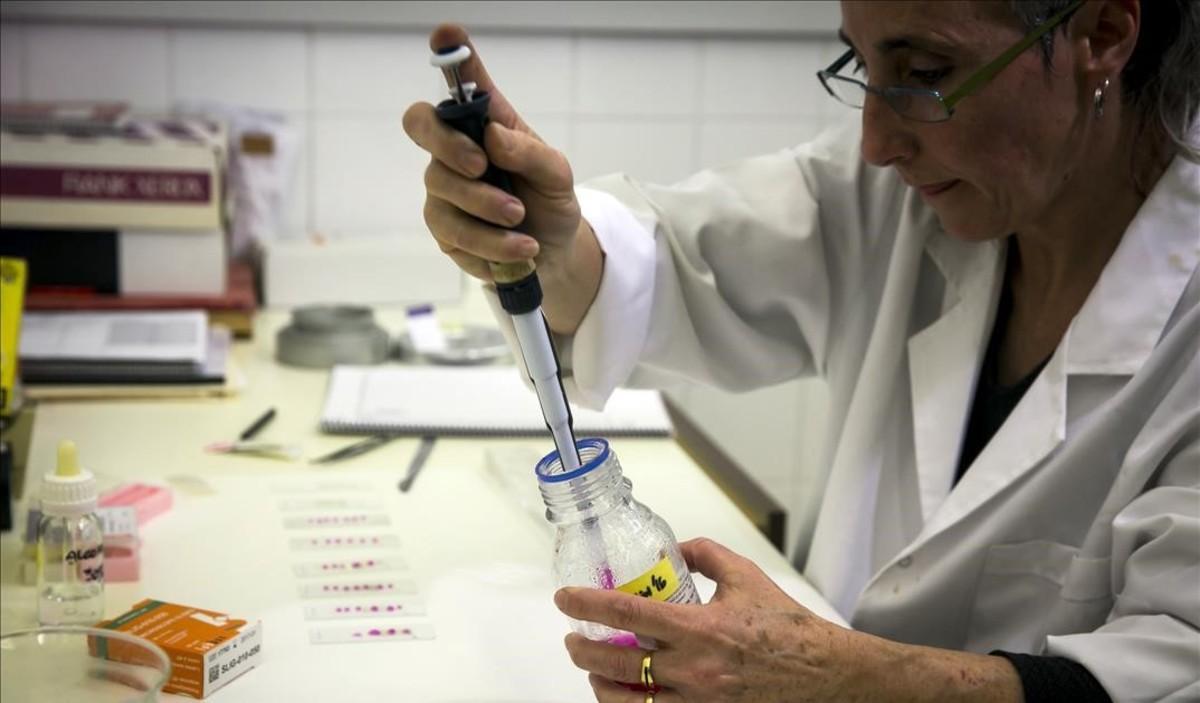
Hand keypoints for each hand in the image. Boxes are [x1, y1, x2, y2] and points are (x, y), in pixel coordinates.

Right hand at [402, 24, 599, 332]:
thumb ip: (530, 153)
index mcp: (484, 125)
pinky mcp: (445, 233)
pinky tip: (520, 250)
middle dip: (452, 146)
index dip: (449, 57)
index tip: (447, 35)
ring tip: (523, 224)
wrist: (554, 254)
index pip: (456, 85)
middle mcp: (455, 151)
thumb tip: (493, 137)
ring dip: (486, 211)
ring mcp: (444, 192)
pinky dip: (492, 245)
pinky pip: (454, 237)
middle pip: (423, 128)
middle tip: (484, 166)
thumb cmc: (550, 202)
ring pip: (441, 192)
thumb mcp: (557, 175)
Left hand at [553, 538, 1022, 701]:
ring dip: (600, 685)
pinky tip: (625, 695)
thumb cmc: (789, 628)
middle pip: (614, 666)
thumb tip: (675, 550)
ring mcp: (697, 702)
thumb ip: (705, 555)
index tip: (564, 600)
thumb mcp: (746, 577)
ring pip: (627, 701)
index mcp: (699, 628)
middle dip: (582, 652)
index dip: (586, 607)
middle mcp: (692, 670)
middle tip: (573, 639)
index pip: (626, 615)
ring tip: (593, 670)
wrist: (826, 675)